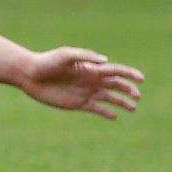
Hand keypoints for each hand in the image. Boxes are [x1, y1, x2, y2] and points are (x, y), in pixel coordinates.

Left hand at [18, 47, 142, 118]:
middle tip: (136, 96)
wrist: (30, 75)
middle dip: (129, 89)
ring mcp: (85, 92)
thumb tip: (105, 61)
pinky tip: (113, 116)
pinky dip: (106, 113)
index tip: (141, 79)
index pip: (115, 70)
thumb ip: (85, 56)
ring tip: (132, 108)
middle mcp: (91, 80)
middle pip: (117, 85)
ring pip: (110, 98)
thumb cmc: (47, 62)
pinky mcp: (78, 103)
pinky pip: (97, 109)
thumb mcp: (65, 55)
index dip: (130, 74)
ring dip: (123, 103)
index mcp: (91, 68)